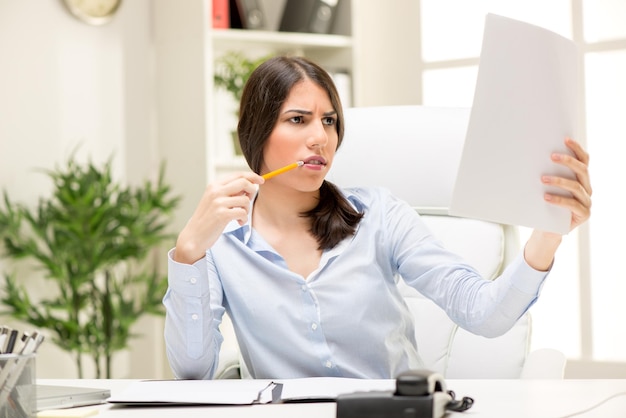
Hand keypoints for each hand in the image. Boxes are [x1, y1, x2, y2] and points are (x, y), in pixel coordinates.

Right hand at [174, 172, 263, 263]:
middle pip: (244, 182)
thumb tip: (250, 185)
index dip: (252, 176)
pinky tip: (238, 222)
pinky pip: (243, 213)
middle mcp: (216, 191)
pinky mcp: (222, 215)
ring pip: (245, 200)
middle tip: (249, 201)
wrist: (194, 236)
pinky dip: (244, 219)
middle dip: (252, 191)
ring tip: (240, 216)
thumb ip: (229, 191)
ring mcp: (218, 203)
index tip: (261, 180)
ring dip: (247, 210)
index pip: (238, 174)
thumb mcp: (215, 200)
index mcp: (214, 185)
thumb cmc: (207, 218)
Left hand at [524, 137, 591, 270]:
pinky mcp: (584, 214)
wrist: (547, 227)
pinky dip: (558, 200)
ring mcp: (587, 201)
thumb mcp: (546, 187)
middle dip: (567, 161)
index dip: (576, 149)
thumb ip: (547, 173)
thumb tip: (531, 155)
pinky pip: (572, 205)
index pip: (584, 160)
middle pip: (582, 170)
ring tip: (543, 179)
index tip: (565, 139)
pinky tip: (546, 197)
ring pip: (576, 187)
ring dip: (559, 181)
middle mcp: (587, 188)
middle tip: (551, 156)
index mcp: (581, 178)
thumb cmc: (545, 204)